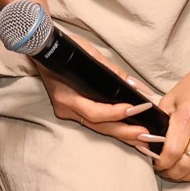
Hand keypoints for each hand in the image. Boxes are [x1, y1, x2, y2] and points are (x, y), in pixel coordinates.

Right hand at [33, 57, 160, 157]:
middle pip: (99, 126)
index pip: (94, 111)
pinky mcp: (74, 112)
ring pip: (99, 129)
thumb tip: (136, 87)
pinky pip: (96, 125)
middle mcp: (66, 108)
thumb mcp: (89, 54)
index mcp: (66, 96)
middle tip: (148, 136)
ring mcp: (68, 112)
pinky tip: (131, 136)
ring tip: (145, 142)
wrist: (41, 49)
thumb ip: (113, 71)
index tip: (138, 108)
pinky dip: (114, 129)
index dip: (116, 112)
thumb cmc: (64, 48)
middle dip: (125, 132)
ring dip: (123, 135)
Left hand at [155, 54, 189, 181]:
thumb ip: (162, 119)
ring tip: (178, 173)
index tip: (156, 164)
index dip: (162, 163)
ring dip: (188, 176)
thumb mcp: (171, 97)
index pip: (173, 150)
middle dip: (172, 173)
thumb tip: (152, 140)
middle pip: (188, 163)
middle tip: (164, 172)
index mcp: (187, 115)